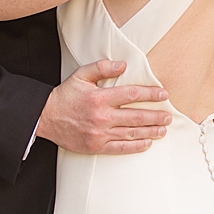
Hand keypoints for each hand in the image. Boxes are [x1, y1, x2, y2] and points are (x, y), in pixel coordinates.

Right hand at [36, 59, 172, 153]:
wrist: (45, 118)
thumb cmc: (65, 96)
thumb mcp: (81, 75)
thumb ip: (102, 68)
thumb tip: (122, 65)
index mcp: (100, 98)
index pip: (132, 95)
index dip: (150, 94)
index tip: (163, 94)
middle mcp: (102, 117)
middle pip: (136, 117)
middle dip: (155, 116)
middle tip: (168, 116)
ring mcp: (99, 133)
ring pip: (131, 133)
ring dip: (150, 132)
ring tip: (163, 130)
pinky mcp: (96, 146)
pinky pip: (120, 148)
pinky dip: (135, 146)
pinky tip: (147, 143)